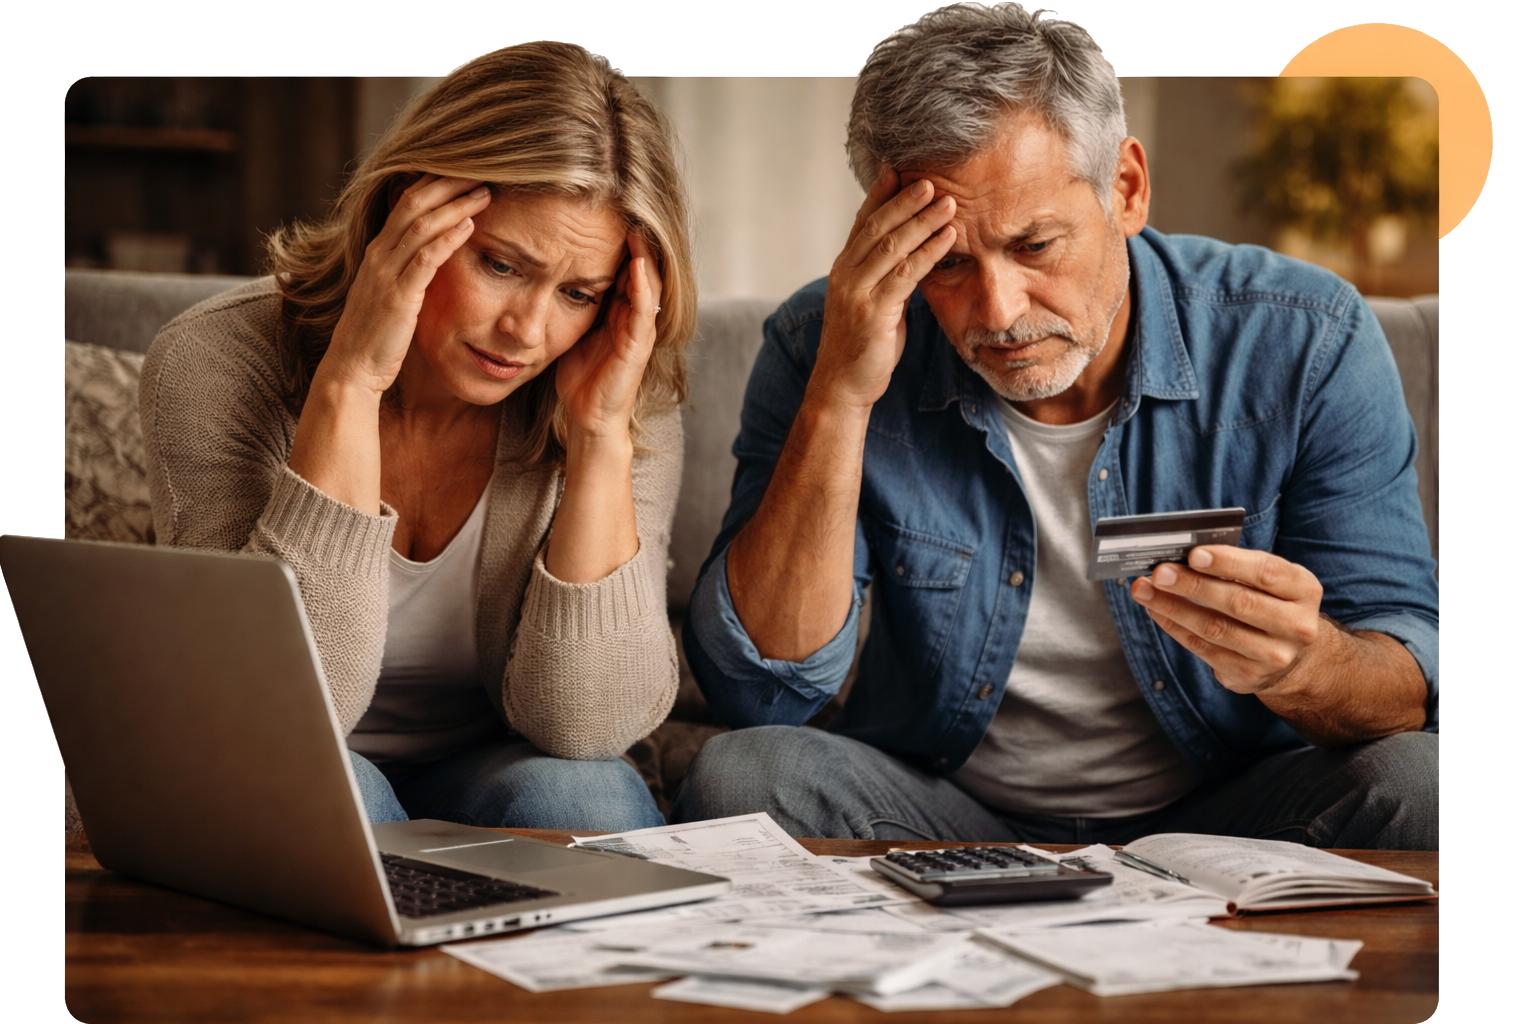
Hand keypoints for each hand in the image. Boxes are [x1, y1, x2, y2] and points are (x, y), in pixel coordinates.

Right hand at [322, 174, 491, 395]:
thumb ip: (407, 269)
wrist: (353, 368)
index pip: (406, 202)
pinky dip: (447, 240)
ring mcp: (386, 274)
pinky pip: (424, 260)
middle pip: (414, 203)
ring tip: (485, 193)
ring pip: (421, 226)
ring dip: (456, 206)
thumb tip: (433, 252)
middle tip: (482, 170)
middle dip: (448, 184)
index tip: (465, 171)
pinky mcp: (398, 297)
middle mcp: (379, 255)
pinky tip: (469, 227)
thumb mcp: (391, 292)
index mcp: (379, 251)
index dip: (436, 183)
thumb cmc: (377, 334)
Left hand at [556, 232, 661, 442]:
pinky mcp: (638, 346)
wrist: (588, 419)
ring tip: (636, 224)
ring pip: (648, 282)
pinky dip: (641, 283)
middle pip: (641, 268)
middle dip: (636, 239)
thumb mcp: (572, 332)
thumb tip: (544, 276)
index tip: (605, 211)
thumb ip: (570, 306)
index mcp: (619, 312)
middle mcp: (635, 317)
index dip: (618, 240)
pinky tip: (636, 262)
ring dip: (644, 253)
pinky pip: (643, 308)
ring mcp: (640, 331)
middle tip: (627, 205)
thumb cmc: (580, 380)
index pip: (624, 267)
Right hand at [813, 168, 956, 410]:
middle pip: (876, 227)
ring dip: (922, 221)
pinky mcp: (872, 312)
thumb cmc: (862, 348)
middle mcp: (845, 275)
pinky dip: (928, 253)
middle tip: (931, 179)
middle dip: (905, 201)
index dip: (881, 195)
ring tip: (948, 203)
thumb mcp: (873, 305)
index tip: (899, 170)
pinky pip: (904, 275)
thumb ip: (886, 279)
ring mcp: (856, 293)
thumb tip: (912, 259)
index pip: (862, 223)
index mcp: (843, 270)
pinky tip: (947, 239)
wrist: (842, 387)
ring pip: (890, 246)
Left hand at [1130, 545, 1327, 694]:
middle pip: (1238, 603)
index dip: (1228, 563)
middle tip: (1160, 573)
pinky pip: (1203, 648)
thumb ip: (1237, 566)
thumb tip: (1185, 557)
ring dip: (1173, 607)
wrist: (1291, 657)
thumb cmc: (1271, 604)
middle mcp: (1296, 626)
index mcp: (1304, 591)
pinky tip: (1156, 610)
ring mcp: (1273, 656)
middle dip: (1193, 585)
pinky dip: (1174, 626)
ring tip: (1145, 590)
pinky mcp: (1247, 675)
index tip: (1193, 554)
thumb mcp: (1270, 580)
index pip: (1266, 573)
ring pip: (1215, 629)